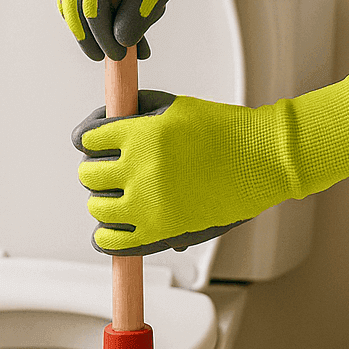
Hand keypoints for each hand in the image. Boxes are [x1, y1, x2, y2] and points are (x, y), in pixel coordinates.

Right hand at [56, 0, 212, 60]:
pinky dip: (81, 1)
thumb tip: (120, 41)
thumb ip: (140, 11)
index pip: (93, 8)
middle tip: (104, 56)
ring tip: (104, 39)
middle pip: (72, 4)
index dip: (104, 38)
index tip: (119, 55)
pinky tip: (100, 16)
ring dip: (83, 20)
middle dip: (88, 36)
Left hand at [72, 75, 348, 254]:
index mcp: (140, 133)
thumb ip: (134, 110)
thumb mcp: (174, 106)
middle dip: (96, 170)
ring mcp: (148, 203)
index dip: (88, 140)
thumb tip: (102, 123)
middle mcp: (139, 168)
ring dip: (102, 200)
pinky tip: (111, 229)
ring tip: (116, 197)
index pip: (87, 138)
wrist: (261, 160)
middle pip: (88, 174)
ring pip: (97, 207)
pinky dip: (106, 237)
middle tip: (110, 171)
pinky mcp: (160, 232)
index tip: (92, 144)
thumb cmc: (223, 131)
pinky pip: (111, 241)